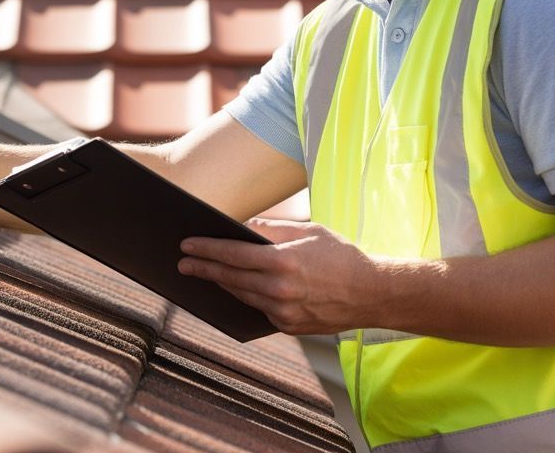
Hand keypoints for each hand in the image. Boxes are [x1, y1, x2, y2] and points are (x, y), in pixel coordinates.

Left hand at [178, 219, 378, 334]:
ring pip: (241, 295)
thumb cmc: (341, 256)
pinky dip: (246, 296)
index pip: (233, 254)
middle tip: (182, 263)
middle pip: (230, 277)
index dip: (206, 249)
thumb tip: (242, 227)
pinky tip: (232, 287)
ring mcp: (283, 312)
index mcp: (284, 261)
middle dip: (203, 268)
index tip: (186, 245)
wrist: (371, 294)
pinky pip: (258, 309)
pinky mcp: (288, 326)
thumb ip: (273, 230)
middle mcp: (280, 289)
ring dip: (220, 283)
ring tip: (203, 273)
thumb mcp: (309, 231)